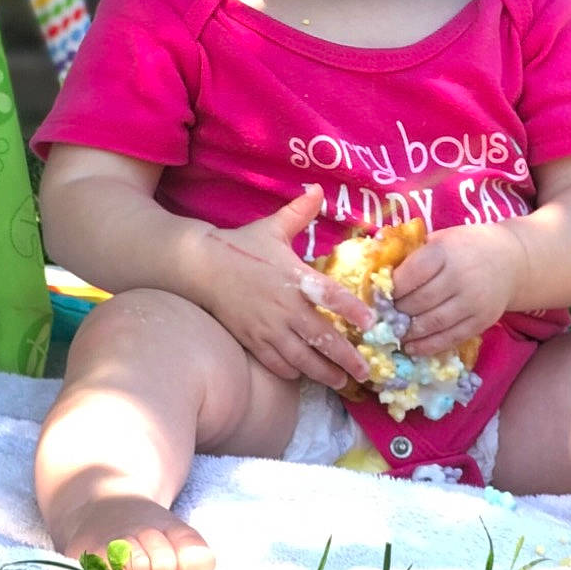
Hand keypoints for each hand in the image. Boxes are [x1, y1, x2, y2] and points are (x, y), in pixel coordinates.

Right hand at [195, 186, 376, 388]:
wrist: (199, 266)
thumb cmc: (240, 246)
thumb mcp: (271, 228)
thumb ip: (298, 212)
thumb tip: (317, 188)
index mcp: (294, 277)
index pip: (330, 296)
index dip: (353, 310)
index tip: (371, 324)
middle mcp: (284, 306)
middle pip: (322, 338)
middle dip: (347, 358)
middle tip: (365, 372)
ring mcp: (267, 327)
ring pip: (302, 358)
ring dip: (324, 372)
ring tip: (341, 381)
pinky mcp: (251, 339)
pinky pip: (276, 363)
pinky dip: (292, 371)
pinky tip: (303, 374)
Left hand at [388, 225, 523, 356]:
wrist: (511, 260)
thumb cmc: (463, 247)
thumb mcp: (438, 240)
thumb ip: (410, 253)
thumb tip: (373, 265)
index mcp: (444, 252)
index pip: (411, 274)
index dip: (391, 287)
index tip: (377, 294)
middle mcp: (461, 277)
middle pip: (420, 301)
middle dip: (396, 311)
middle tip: (380, 316)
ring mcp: (474, 302)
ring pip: (434, 322)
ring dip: (409, 332)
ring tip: (392, 334)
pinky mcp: (483, 321)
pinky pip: (452, 337)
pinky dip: (429, 346)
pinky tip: (412, 348)